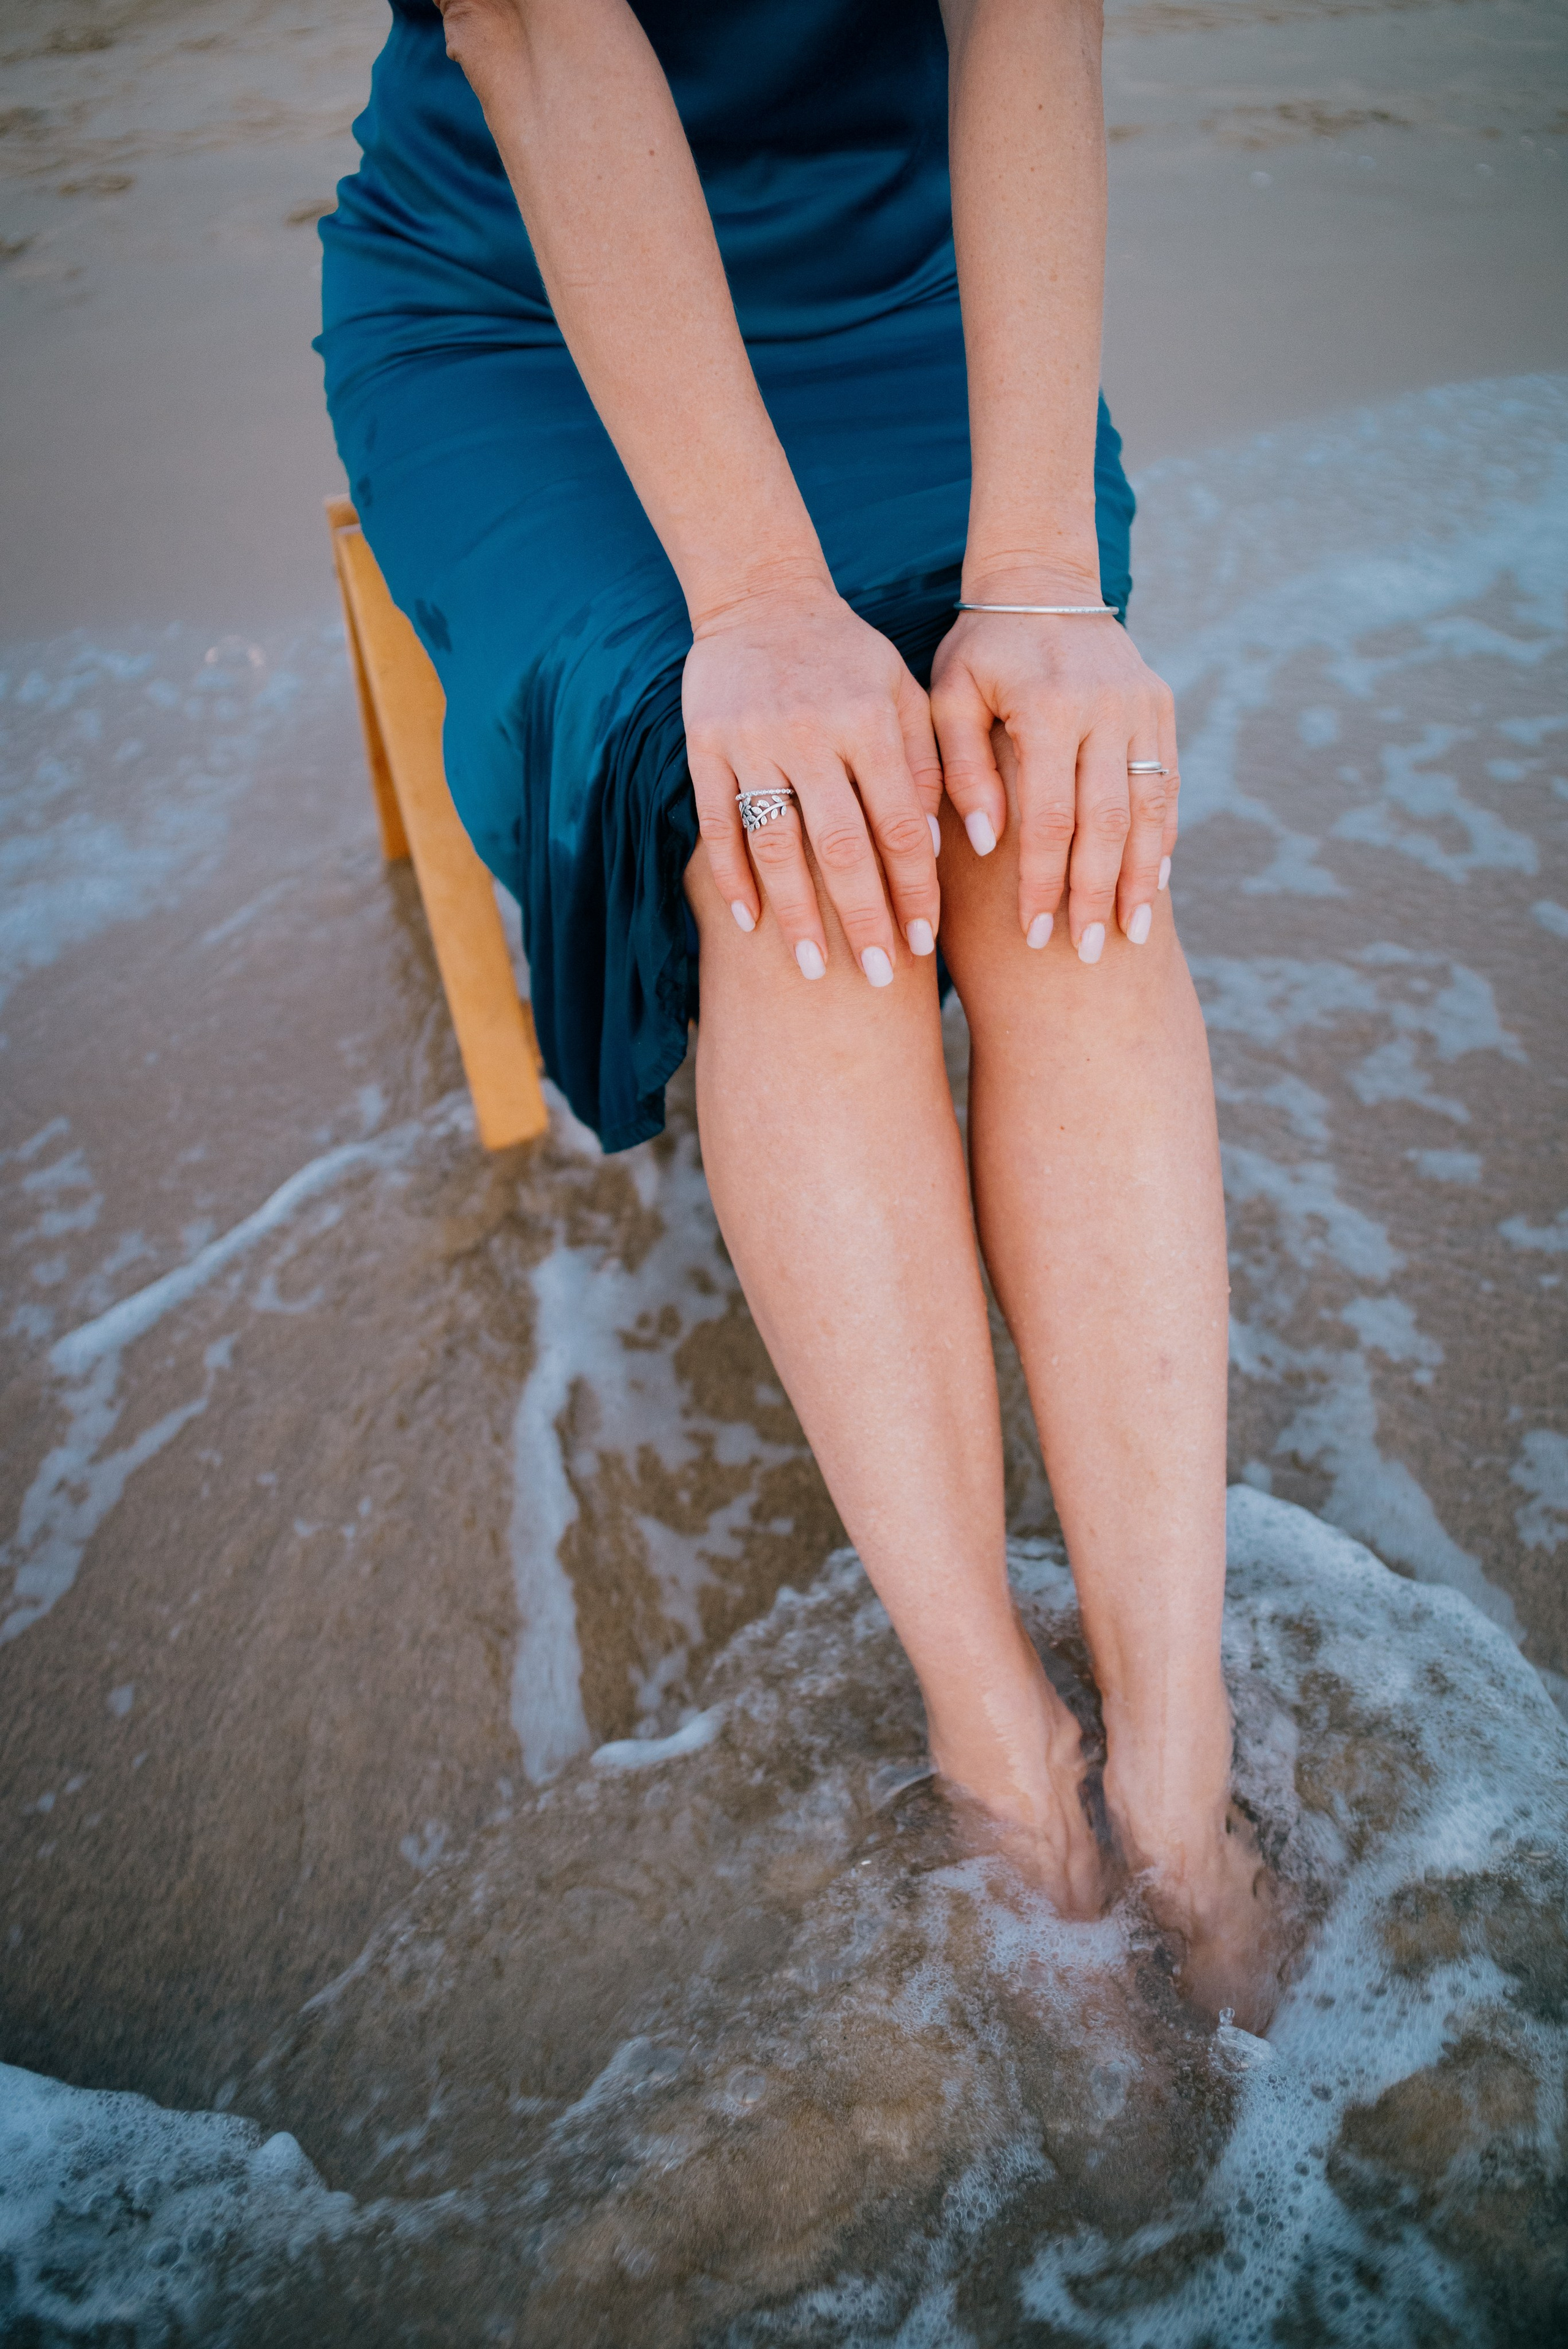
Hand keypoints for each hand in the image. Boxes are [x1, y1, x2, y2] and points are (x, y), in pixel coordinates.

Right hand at [683, 578, 943, 984]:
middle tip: (878, 978)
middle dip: (863, 918)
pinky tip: (748, 922)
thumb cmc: (848, 657)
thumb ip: (925, 765)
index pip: (901, 825)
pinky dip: (732, 875)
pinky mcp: (705, 744)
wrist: (763, 597)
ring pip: (776, 844)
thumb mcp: (902, 693)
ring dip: (796, 913)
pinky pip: (717, 823)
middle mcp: (812, 732)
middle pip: (841, 846)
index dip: (914, 891)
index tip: (923, 945)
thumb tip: (938, 854)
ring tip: (812, 969)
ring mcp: (752, 740)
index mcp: (871, 720)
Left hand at [929, 588, 1179, 962]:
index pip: (1048, 819)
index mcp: (1046, 708)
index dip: (1043, 883)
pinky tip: (1154, 882)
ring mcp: (1141, 708)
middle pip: (1105, 824)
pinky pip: (1167, 783)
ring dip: (1141, 877)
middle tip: (1087, 953)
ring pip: (1148, 809)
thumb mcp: (950, 698)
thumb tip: (985, 844)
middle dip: (1095, 894)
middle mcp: (1104, 709)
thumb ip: (961, 769)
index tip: (1033, 935)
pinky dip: (1161, 836)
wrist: (1042, 583)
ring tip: (1131, 933)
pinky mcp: (1161, 707)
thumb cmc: (981, 651)